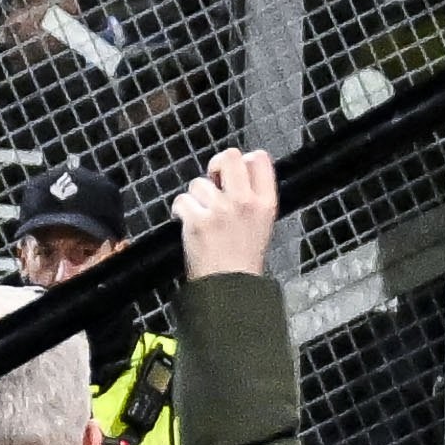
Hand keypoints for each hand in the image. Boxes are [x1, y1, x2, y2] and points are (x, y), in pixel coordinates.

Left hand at [172, 145, 283, 279]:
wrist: (230, 287)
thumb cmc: (242, 259)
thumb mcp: (262, 223)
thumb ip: (252, 196)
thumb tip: (230, 172)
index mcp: (265, 203)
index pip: (259, 158)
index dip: (243, 160)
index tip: (232, 174)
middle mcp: (245, 202)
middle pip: (229, 156)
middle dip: (216, 166)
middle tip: (213, 183)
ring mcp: (221, 211)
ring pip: (199, 183)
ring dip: (195, 197)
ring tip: (201, 217)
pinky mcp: (198, 221)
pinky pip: (182, 200)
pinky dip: (180, 210)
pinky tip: (187, 221)